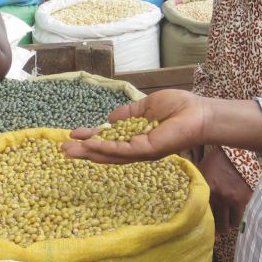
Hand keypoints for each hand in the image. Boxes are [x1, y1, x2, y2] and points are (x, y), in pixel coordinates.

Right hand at [62, 89, 209, 163]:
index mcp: (136, 137)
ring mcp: (141, 151)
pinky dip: (106, 149)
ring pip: (110, 155)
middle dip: (84, 151)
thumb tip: (109, 118)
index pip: (109, 140)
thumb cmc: (179, 108)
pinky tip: (91, 147)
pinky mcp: (147, 150)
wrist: (199, 113)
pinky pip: (122, 151)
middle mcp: (137, 148)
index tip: (74, 135)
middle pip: (105, 152)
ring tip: (70, 151)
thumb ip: (128, 113)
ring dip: (89, 152)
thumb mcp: (146, 107)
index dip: (91, 138)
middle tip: (63, 150)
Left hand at [199, 148, 251, 233]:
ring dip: (228, 224)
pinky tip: (233, 217)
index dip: (202, 226)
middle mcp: (221, 197)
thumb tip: (184, 204)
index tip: (201, 231)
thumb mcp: (199, 174)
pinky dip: (237, 218)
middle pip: (218, 224)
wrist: (233, 152)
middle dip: (217, 229)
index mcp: (206, 191)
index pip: (203, 216)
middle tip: (215, 231)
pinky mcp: (246, 198)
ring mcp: (235, 198)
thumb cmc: (212, 163)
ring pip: (232, 223)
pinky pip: (242, 216)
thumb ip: (194, 189)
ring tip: (225, 224)